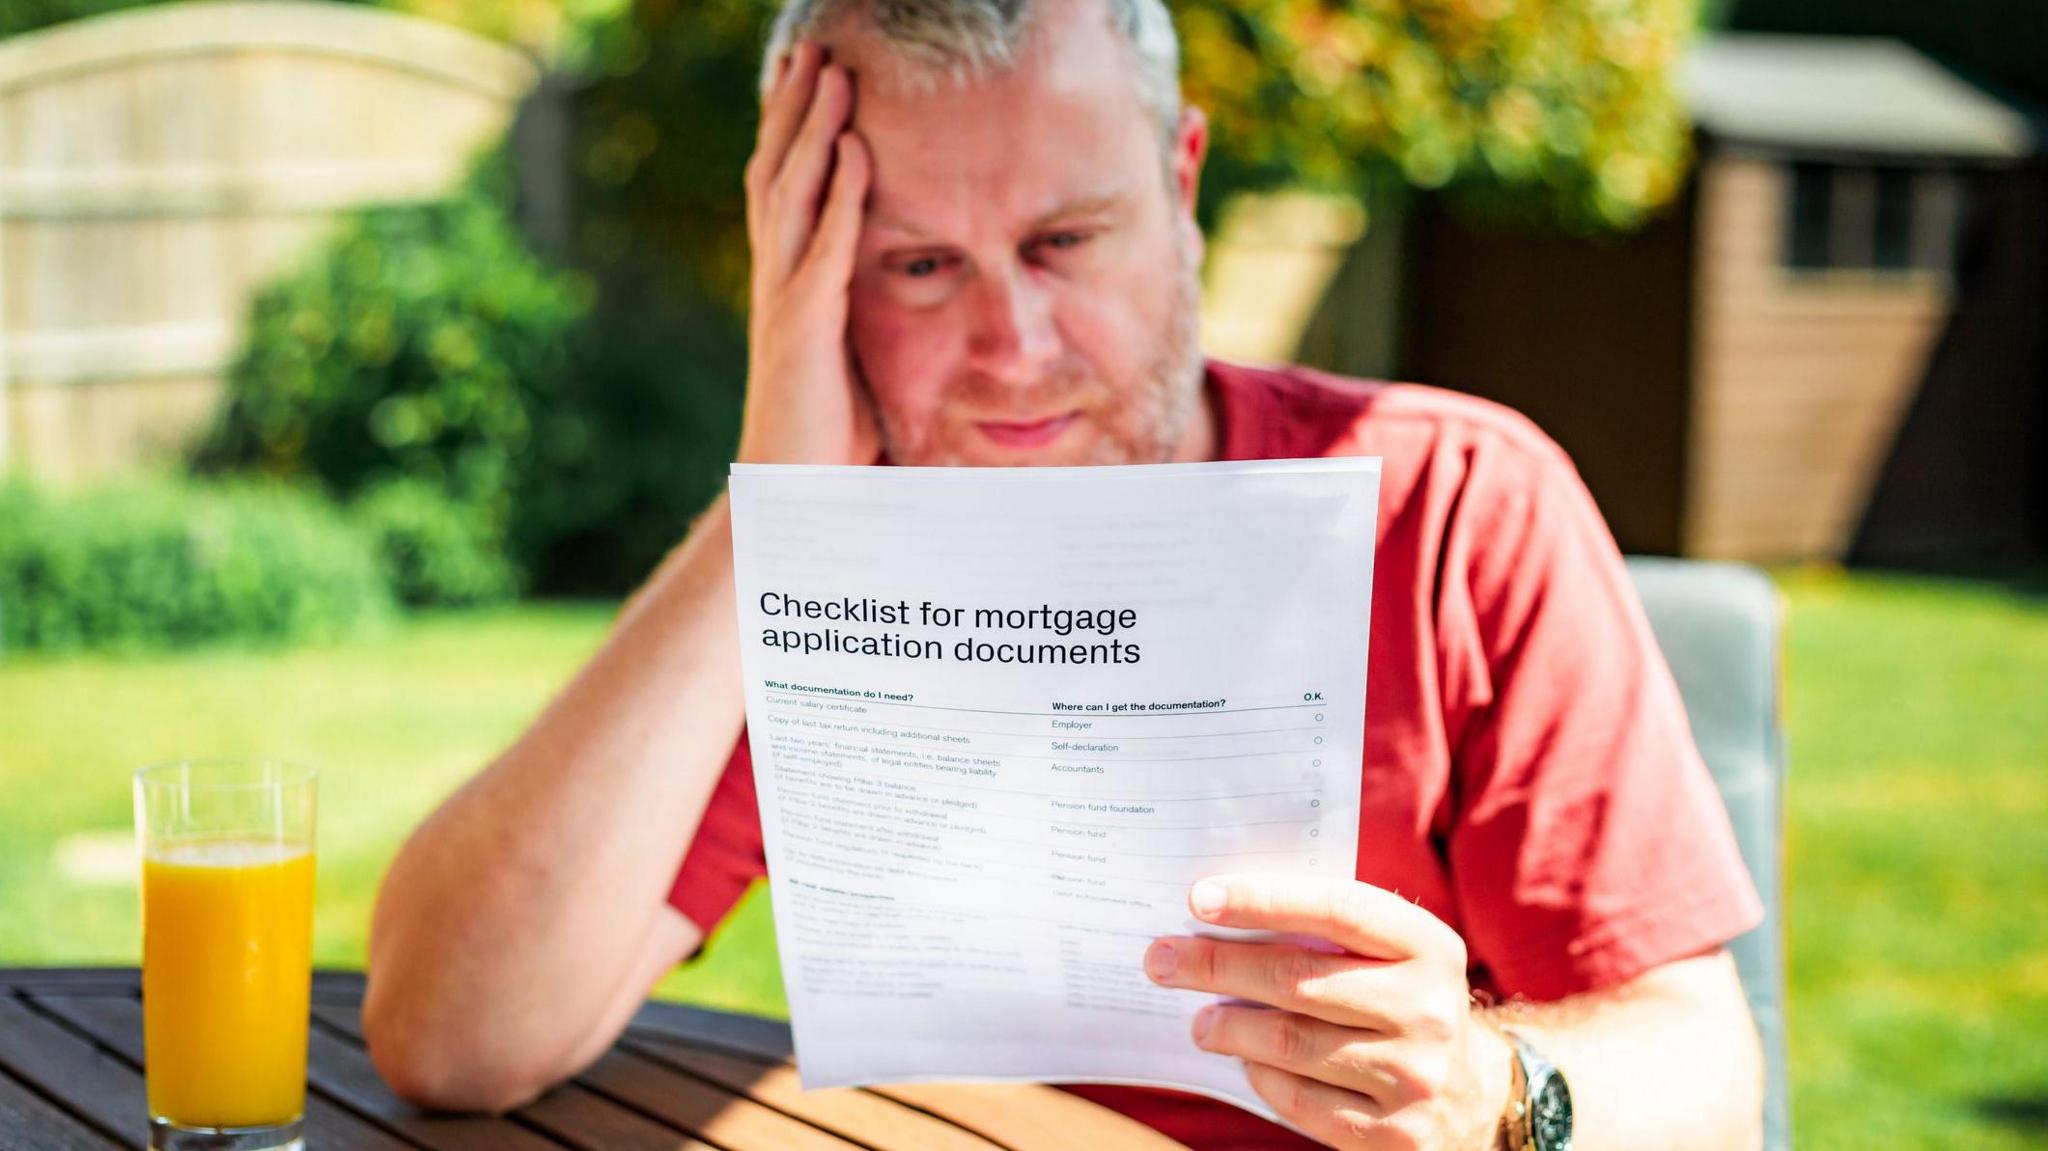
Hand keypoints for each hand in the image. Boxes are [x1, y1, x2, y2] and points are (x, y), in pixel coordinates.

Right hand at [737, 41, 880, 465]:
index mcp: (788, 287)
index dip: (794, 132)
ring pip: (795, 197)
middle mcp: (777, 283)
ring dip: (816, 132)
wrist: (795, 504)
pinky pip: (825, 252)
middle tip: (809, 49)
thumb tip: (915, 294)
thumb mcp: (856, 366)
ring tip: (833, 74)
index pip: (786, 191)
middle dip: (795, 109)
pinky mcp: (804, 333)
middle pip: (780, 175)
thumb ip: (867, 322)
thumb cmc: (831, 443)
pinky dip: (841, 199)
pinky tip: (858, 153)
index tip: (808, 78)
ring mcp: (784, 304)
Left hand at [1144, 874, 1513, 1149]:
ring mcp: (1413, 1076)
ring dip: (1227, 1026)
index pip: (1336, 909)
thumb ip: (1330, 931)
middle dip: (1216, 966)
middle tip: (1162, 959)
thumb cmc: (1404, 1001)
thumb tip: (1221, 913)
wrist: (1476, 1093)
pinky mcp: (1393, 1134)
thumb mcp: (1394, 955)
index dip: (1263, 900)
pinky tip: (1246, 1061)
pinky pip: (1300, 1100)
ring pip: (1290, 1043)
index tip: (1199, 898)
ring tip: (1199, 1019)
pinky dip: (1261, 1076)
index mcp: (1428, 946)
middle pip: (1297, 979)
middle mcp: (1428, 1009)